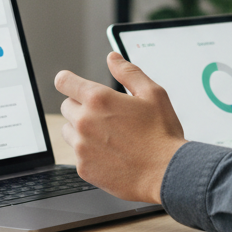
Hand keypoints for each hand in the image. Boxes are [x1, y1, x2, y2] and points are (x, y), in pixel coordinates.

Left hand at [54, 52, 185, 203]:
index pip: (64, 81)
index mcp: (99, 99)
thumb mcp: (152, 93)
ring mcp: (82, 147)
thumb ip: (128, 72)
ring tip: (108, 135)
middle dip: (81, 106)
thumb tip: (113, 58)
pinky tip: (111, 154)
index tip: (70, 84)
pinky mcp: (84, 168)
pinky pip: (78, 154)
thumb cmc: (162, 133)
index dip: (68, 80)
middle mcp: (85, 122)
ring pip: (69, 131)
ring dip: (81, 129)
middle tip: (105, 115)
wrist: (167, 173)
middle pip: (66, 106)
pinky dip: (89, 152)